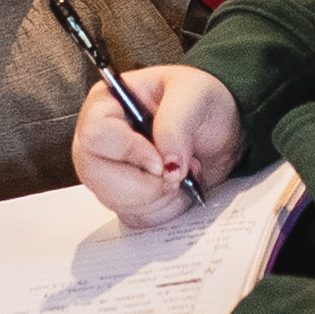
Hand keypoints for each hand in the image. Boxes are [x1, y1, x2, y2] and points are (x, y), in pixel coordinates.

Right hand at [72, 62, 238, 227]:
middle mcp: (99, 140)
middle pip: (95, 175)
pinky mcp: (124, 200)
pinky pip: (136, 217)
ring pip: (116, 202)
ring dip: (160, 195)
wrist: (219, 131)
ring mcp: (108, 173)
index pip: (96, 135)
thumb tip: (167, 163)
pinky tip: (178, 186)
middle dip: (145, 183)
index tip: (162, 161)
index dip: (129, 152)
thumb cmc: (199, 102)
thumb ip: (176, 123)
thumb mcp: (194, 95)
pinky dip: (166, 208)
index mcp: (106, 103)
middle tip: (176, 170)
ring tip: (181, 170)